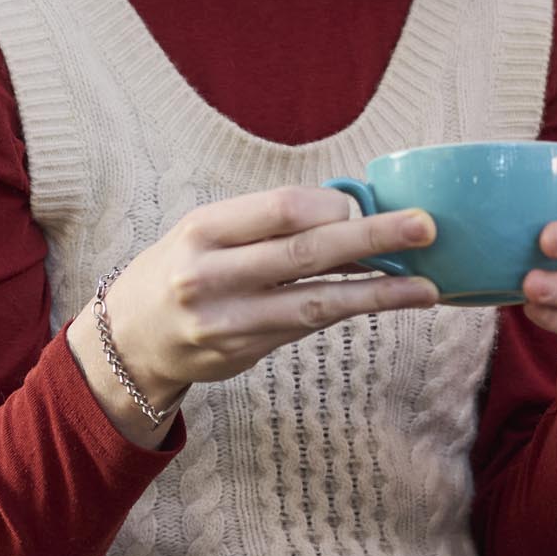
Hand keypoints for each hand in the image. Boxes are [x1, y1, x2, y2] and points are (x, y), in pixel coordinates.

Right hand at [67, 185, 442, 446]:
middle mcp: (212, 276)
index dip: (331, 206)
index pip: (280, 209)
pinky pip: (310, 326)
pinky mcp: (247, 351)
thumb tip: (349, 209)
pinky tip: (391, 301)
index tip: (362, 204)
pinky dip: (353, 309)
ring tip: (427, 286)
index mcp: (203, 230)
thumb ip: (264, 224)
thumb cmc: (180, 270)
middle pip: (306, 252)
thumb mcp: (205, 233)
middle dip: (373, 237)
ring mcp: (230, 321)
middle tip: (425, 227)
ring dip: (379, 292)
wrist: (128, 340)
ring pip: (317, 302)